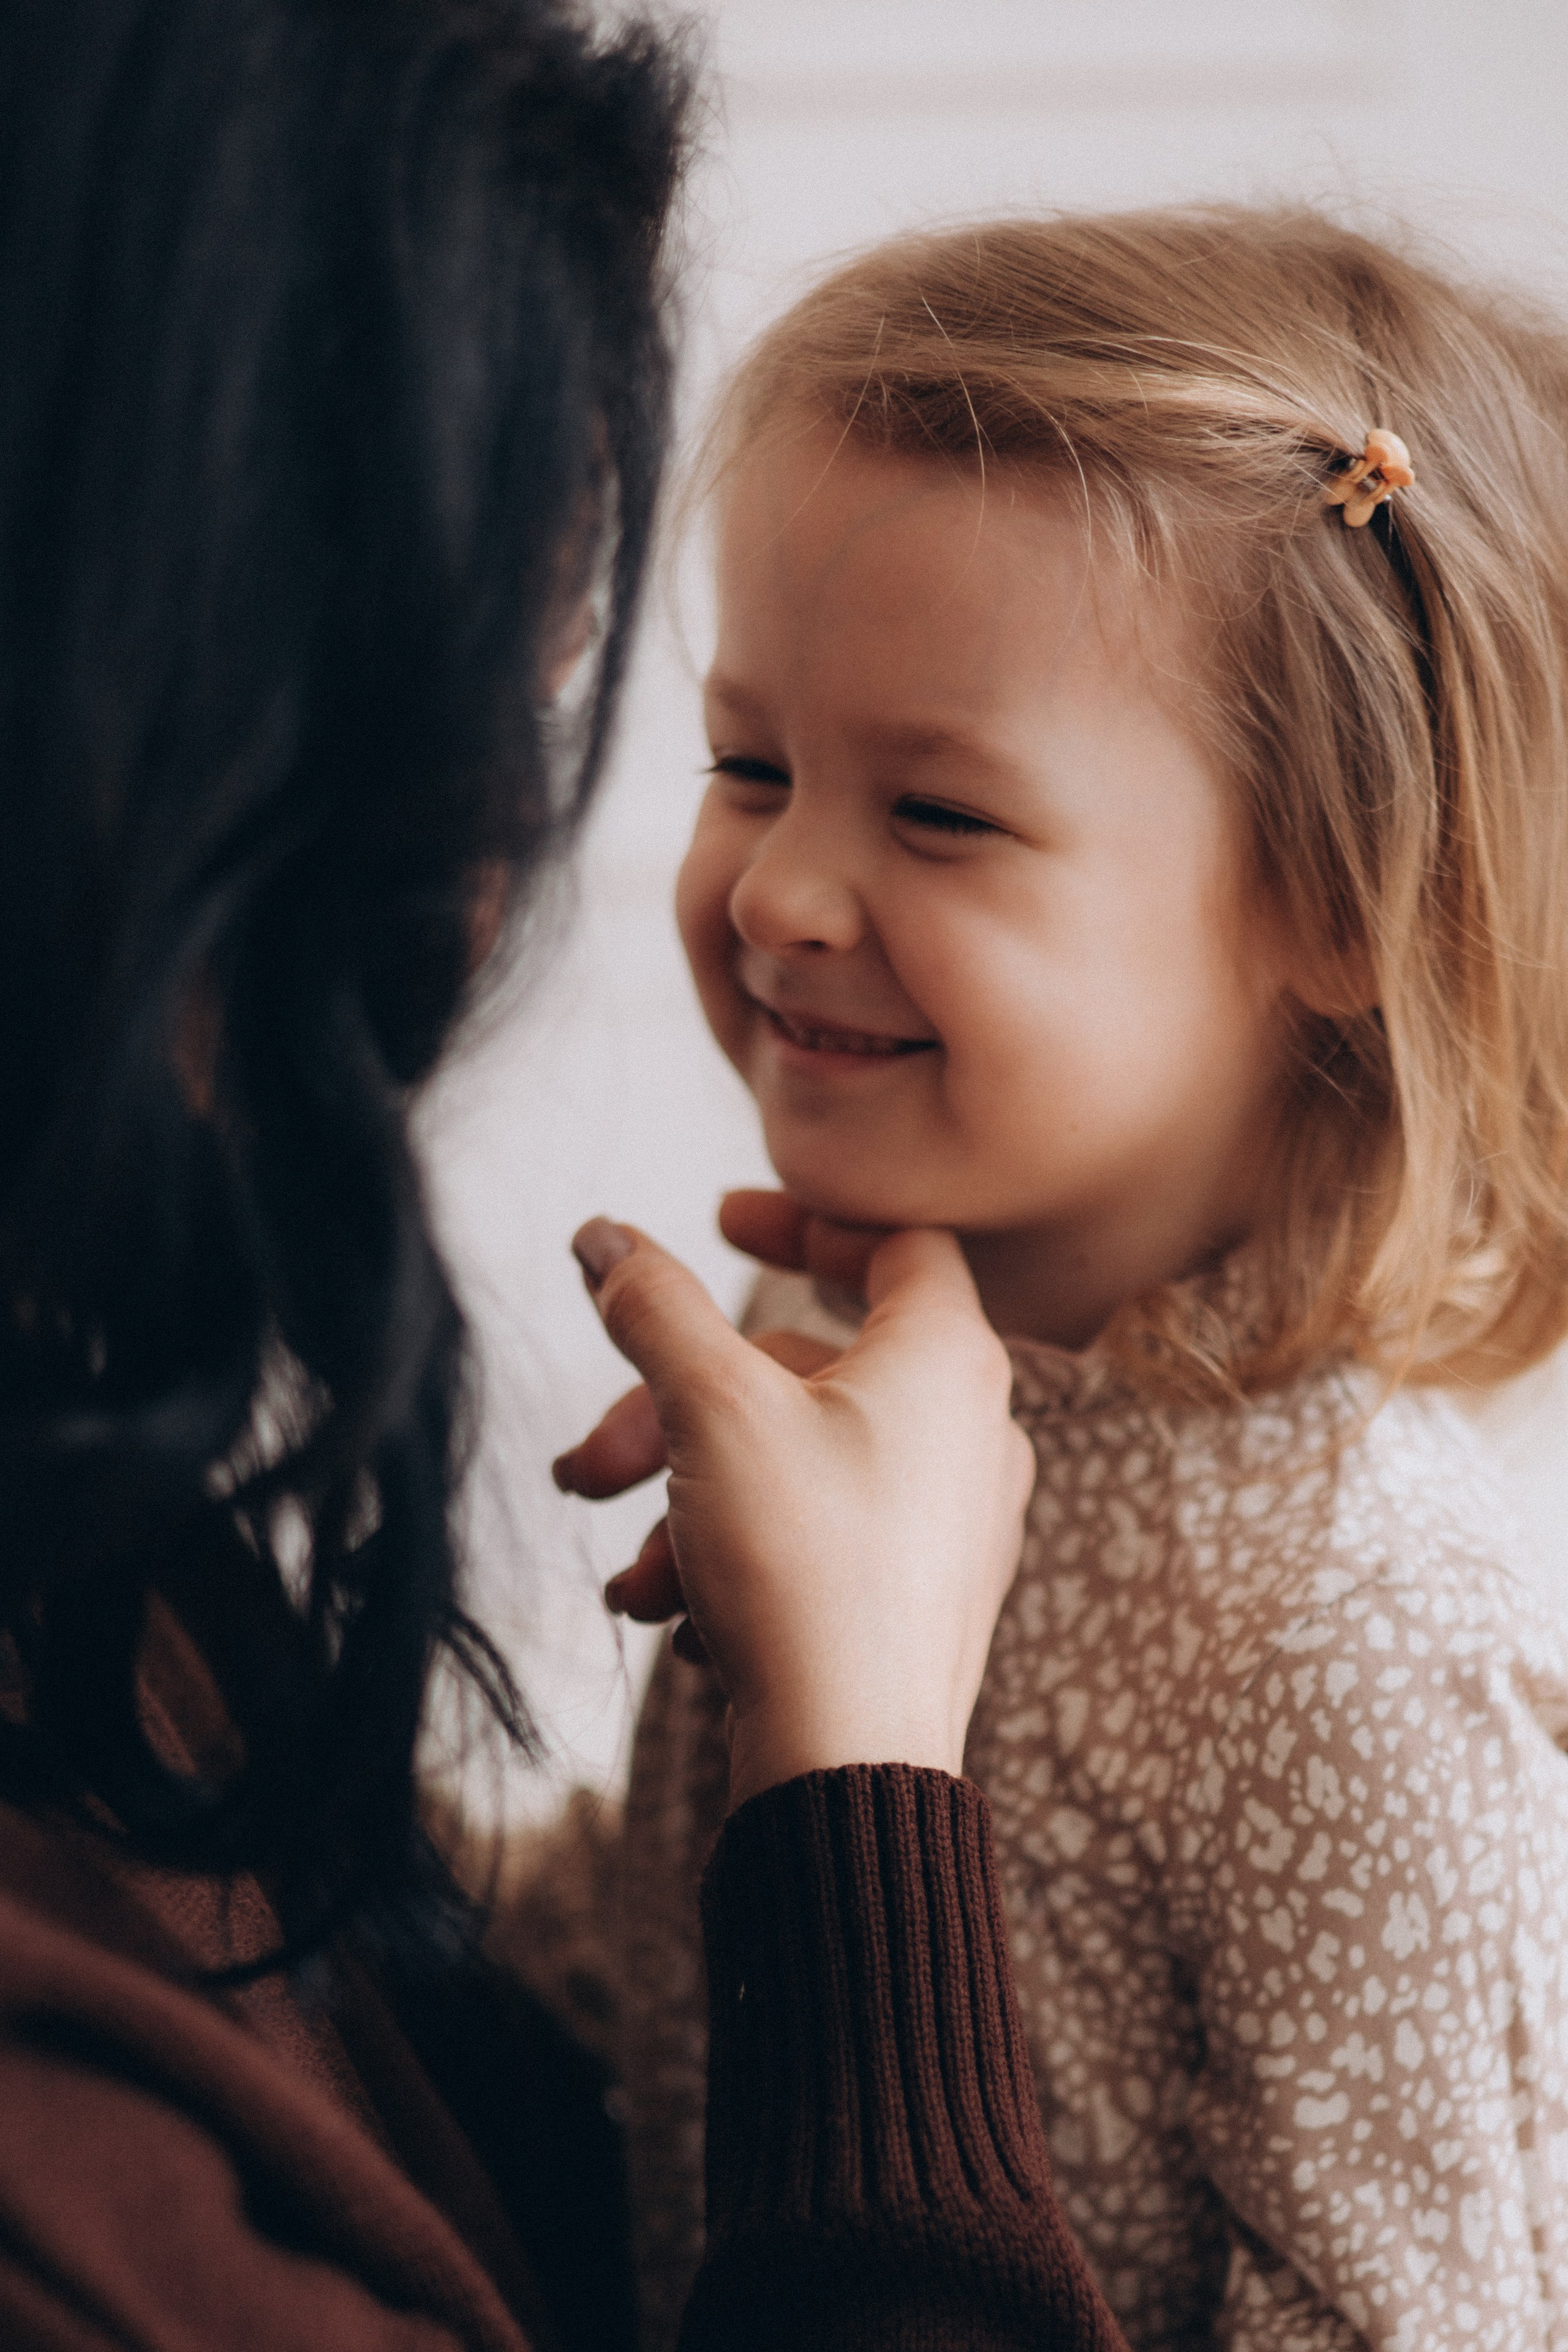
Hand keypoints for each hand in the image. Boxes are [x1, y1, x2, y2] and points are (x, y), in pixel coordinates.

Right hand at [554, 1206, 1033, 1808]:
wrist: (849, 1763)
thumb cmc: (804, 1570)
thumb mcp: (711, 1408)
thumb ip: (655, 1306)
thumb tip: (605, 1236)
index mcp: (949, 1359)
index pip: (893, 1243)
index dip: (801, 1222)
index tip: (718, 1223)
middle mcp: (970, 1432)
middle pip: (805, 1372)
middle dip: (677, 1409)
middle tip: (590, 1464)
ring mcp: (952, 1522)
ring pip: (793, 1463)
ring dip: (688, 1499)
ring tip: (629, 1576)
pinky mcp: (919, 1597)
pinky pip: (817, 1537)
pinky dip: (735, 1556)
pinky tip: (678, 1615)